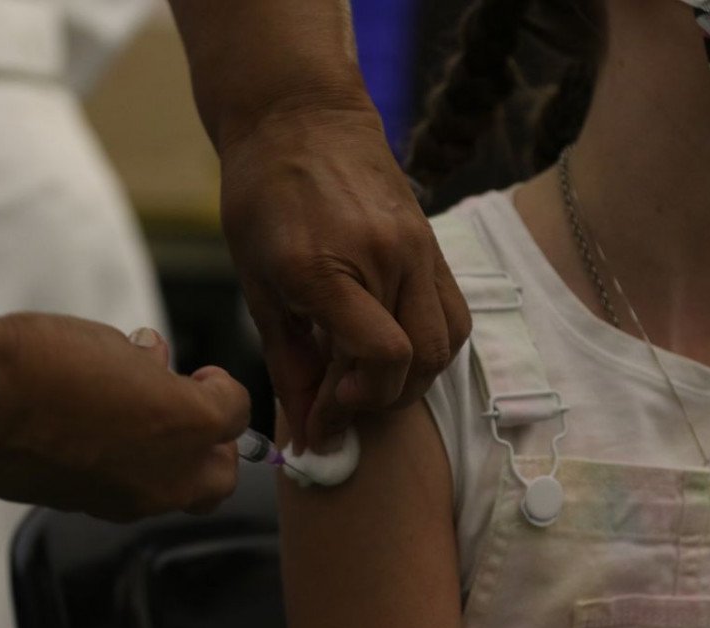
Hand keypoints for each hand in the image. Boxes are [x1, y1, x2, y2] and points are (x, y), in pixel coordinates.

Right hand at [0, 316, 247, 521]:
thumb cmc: (43, 362)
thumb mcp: (110, 344)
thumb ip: (144, 364)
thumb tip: (151, 362)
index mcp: (190, 423)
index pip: (236, 411)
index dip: (219, 388)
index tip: (200, 375)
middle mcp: (169, 473)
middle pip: (222, 476)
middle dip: (214, 446)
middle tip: (189, 413)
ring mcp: (127, 500)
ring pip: (177, 495)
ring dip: (172, 462)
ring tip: (137, 421)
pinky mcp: (87, 509)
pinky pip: (129, 497)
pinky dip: (129, 473)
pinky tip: (99, 438)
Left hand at [219, 101, 470, 454]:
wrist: (300, 116)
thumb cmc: (262, 196)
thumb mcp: (256, 283)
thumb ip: (289, 361)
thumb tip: (312, 428)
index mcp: (325, 266)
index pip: (380, 357)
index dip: (354, 405)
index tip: (325, 420)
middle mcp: (384, 256)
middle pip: (418, 360)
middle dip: (380, 399)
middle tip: (342, 402)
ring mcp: (417, 247)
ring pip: (445, 343)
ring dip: (413, 378)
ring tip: (369, 378)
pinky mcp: (433, 244)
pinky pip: (453, 313)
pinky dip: (432, 346)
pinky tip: (395, 347)